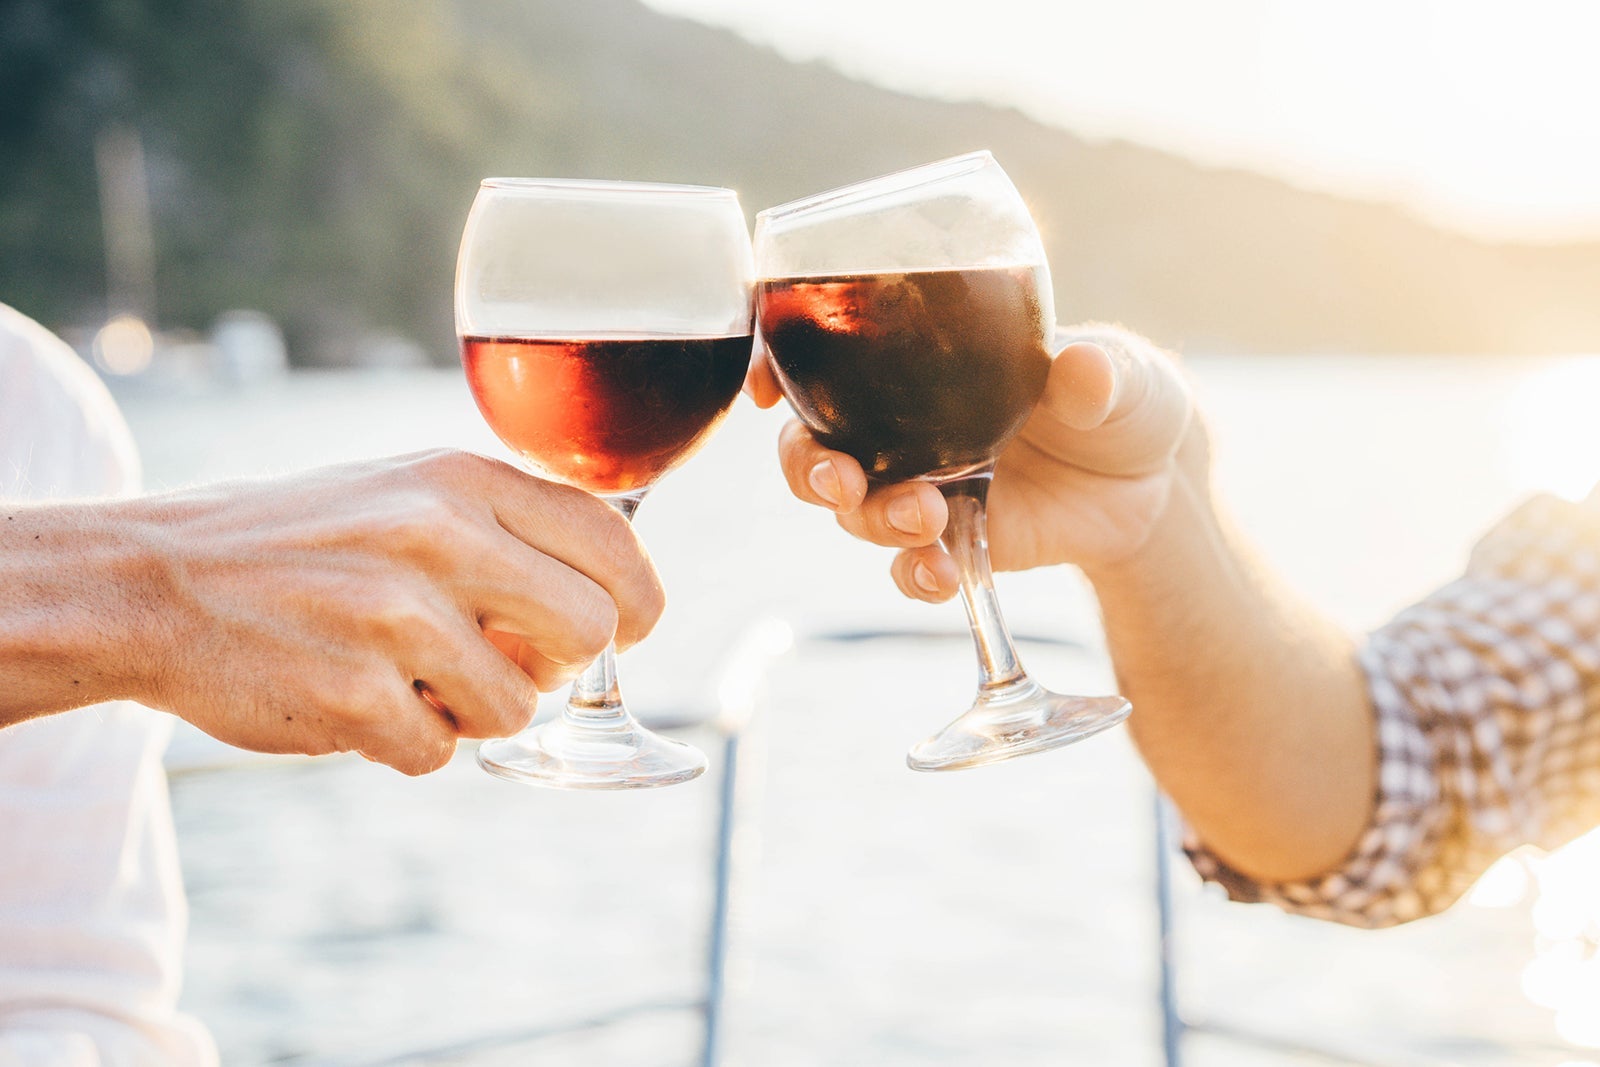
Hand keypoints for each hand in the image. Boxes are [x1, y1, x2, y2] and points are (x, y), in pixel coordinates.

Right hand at [115, 451, 662, 772]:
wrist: (151, 580)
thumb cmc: (302, 541)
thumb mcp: (407, 493)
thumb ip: (508, 534)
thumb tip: (616, 609)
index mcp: (460, 479)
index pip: (612, 540)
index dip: (638, 600)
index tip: (628, 628)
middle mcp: (437, 536)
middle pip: (592, 632)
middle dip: (561, 663)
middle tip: (506, 659)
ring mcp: (394, 617)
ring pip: (520, 707)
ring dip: (475, 710)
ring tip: (409, 674)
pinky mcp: (353, 695)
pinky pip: (441, 754)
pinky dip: (410, 743)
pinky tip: (357, 699)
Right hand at [753, 325, 1191, 599]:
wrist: (1155, 485)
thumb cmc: (1126, 401)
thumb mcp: (1124, 376)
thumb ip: (1100, 374)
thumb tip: (1084, 371)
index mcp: (924, 366)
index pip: (829, 358)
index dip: (779, 366)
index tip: (768, 386)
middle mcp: (905, 428)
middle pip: (815, 446)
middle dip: (810, 467)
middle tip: (842, 480)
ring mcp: (924, 488)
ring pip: (856, 509)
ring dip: (872, 518)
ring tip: (922, 518)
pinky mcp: (955, 544)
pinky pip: (909, 568)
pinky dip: (914, 575)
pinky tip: (941, 574)